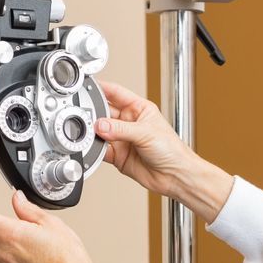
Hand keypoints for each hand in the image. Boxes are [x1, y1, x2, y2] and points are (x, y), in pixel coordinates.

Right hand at [93, 81, 235, 221]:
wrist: (175, 176)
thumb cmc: (172, 150)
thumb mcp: (146, 132)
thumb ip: (121, 129)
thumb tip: (101, 125)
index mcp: (138, 108)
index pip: (115, 93)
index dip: (101, 88)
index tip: (87, 87)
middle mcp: (128, 122)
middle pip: (104, 112)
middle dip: (94, 114)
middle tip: (87, 117)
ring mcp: (122, 139)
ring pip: (100, 131)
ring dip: (94, 133)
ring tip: (92, 134)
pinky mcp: (118, 155)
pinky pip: (101, 150)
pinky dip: (95, 149)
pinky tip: (95, 147)